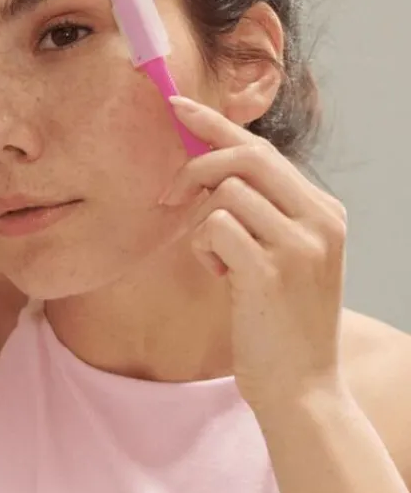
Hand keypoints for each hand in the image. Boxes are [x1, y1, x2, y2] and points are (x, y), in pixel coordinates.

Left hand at [160, 97, 346, 413]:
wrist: (300, 387)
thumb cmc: (278, 319)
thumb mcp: (282, 255)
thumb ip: (259, 211)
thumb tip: (208, 164)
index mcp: (324, 211)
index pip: (264, 150)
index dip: (216, 125)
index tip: (177, 105)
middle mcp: (321, 220)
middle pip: (244, 156)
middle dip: (194, 166)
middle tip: (168, 196)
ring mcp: (301, 244)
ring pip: (223, 192)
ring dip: (201, 226)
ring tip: (218, 262)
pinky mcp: (272, 270)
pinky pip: (213, 227)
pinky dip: (203, 249)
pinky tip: (221, 277)